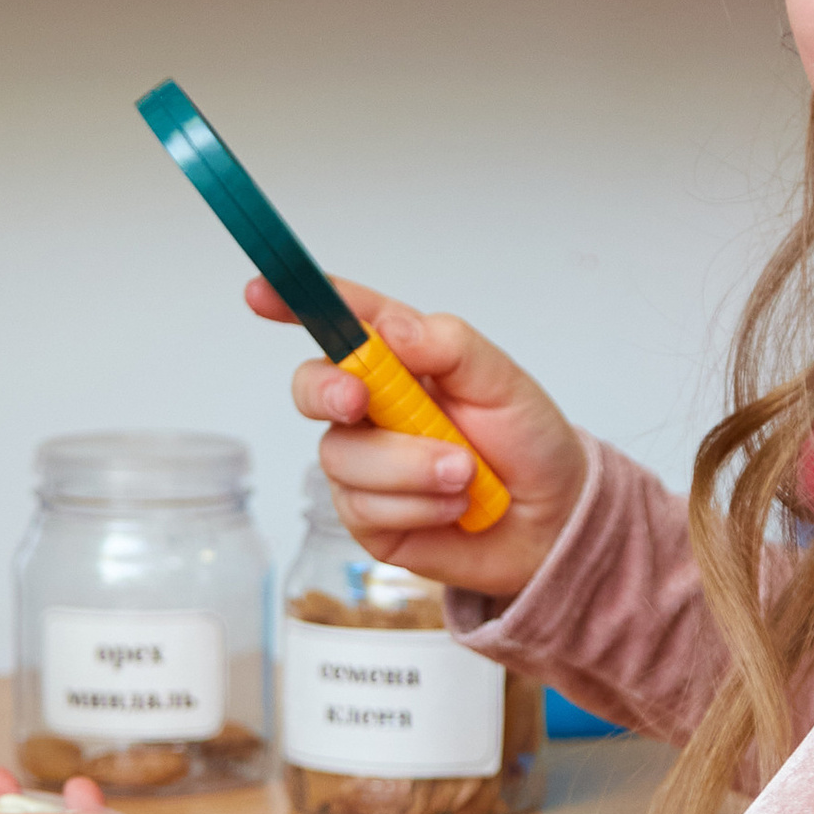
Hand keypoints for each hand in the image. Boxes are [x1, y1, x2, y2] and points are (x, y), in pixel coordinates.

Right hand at [248, 273, 586, 599]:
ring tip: (465, 474)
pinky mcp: (368, 517)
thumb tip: (394, 329)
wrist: (552, 522)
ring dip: (409, 466)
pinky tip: (452, 505)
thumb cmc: (528, 442)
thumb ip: (450, 346)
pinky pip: (364, 507)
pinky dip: (417, 505)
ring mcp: (365, 463)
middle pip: (312, 387)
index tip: (260, 291)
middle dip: (328, 391)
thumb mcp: (503, 381)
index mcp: (401, 360)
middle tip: (361, 400)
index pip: (342, 321)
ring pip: (342, 456)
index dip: (295, 302)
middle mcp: (372, 408)